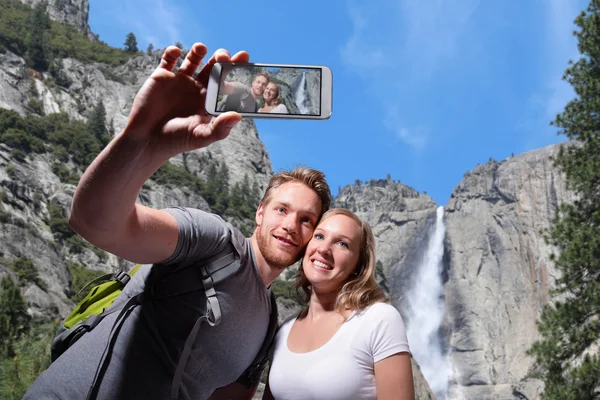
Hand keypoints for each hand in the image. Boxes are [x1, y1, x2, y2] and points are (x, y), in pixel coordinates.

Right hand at [124, 43, 249, 159]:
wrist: (147, 140)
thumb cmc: (176, 141)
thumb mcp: (200, 136)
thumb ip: (220, 128)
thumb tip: (238, 116)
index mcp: (209, 100)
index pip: (226, 81)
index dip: (235, 70)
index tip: (244, 59)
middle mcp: (196, 88)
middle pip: (213, 67)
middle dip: (220, 58)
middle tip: (224, 56)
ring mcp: (179, 81)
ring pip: (192, 59)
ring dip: (198, 51)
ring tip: (201, 48)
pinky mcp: (161, 77)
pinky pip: (168, 59)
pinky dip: (172, 52)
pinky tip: (176, 52)